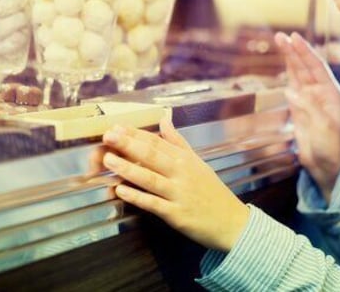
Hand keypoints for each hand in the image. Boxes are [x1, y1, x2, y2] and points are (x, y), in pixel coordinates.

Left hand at [101, 116, 249, 251]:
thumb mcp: (197, 162)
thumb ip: (177, 141)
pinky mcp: (176, 214)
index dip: (135, 134)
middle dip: (128, 145)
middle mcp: (181, 173)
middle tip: (107, 136)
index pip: (156, 142)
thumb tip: (164, 118)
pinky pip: (153, 203)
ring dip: (127, 168)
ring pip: (149, 178)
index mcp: (185, 159)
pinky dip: (137, 197)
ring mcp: (178, 193)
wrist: (231, 222)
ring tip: (108, 159)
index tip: (116, 127)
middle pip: (151, 156)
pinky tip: (121, 190)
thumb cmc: (211, 191)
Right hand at [278, 32, 339, 202]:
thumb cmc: (330, 148)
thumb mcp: (323, 128)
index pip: (316, 67)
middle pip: (305, 66)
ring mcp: (309, 98)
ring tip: (279, 41)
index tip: (294, 38)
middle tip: (281, 36)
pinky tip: (283, 62)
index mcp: (331, 93)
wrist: (325, 166)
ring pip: (297, 73)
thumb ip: (308, 108)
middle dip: (294, 50)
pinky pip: (292, 84)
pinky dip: (287, 72)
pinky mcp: (299, 106)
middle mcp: (320, 92)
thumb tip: (290, 91)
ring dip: (289, 58)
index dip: (305, 52)